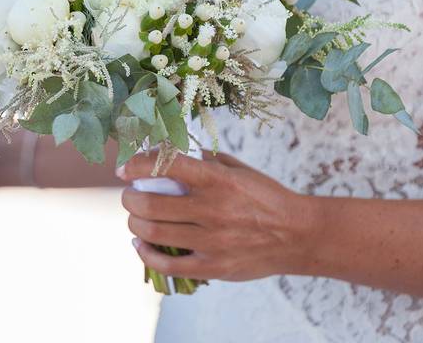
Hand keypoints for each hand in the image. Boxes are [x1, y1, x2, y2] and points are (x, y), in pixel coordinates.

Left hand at [119, 152, 322, 281]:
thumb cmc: (267, 197)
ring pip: (153, 233)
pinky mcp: (213, 267)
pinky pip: (167, 264)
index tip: (123, 168)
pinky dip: (145, 254)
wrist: (299, 235)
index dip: (137, 165)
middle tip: (128, 195)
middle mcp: (212, 209)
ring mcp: (212, 241)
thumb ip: (207, 161)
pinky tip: (141, 245)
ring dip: (134, 224)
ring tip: (134, 218)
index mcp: (218, 180)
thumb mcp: (240, 170)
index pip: (167, 166)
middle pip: (150, 204)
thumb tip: (173, 154)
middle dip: (129, 198)